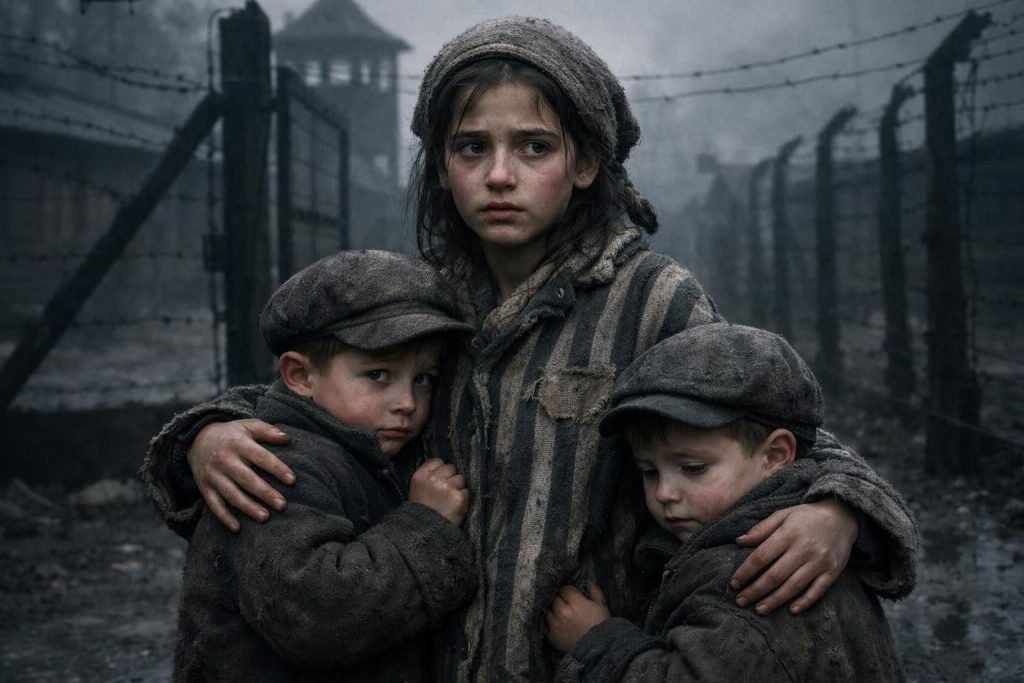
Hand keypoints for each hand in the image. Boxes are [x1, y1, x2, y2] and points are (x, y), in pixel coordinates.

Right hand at [188, 419, 292, 532]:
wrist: (197, 439)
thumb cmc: (232, 434)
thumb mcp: (248, 425)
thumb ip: (267, 430)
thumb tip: (286, 438)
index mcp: (238, 443)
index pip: (261, 457)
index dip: (277, 469)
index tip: (292, 480)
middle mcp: (224, 460)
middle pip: (247, 479)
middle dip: (265, 493)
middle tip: (283, 505)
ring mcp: (213, 475)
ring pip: (231, 494)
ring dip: (248, 507)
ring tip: (265, 517)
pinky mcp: (205, 487)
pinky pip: (214, 505)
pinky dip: (224, 517)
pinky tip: (237, 528)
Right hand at [409, 458, 468, 525]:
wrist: (426, 532)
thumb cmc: (422, 511)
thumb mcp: (417, 490)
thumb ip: (428, 476)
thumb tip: (443, 466)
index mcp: (420, 476)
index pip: (437, 461)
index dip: (440, 470)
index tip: (439, 479)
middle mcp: (434, 479)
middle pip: (451, 468)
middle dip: (451, 477)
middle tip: (446, 491)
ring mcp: (447, 487)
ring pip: (461, 478)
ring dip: (459, 487)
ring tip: (450, 500)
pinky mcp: (459, 497)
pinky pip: (466, 491)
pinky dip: (463, 499)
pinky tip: (455, 506)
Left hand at [545, 582, 610, 652]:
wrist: (598, 651)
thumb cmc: (601, 627)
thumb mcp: (602, 606)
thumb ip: (594, 591)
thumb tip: (588, 580)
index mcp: (576, 602)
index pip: (564, 589)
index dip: (568, 591)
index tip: (570, 594)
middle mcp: (563, 611)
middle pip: (555, 598)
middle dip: (559, 599)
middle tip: (564, 603)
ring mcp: (555, 624)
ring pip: (547, 610)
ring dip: (552, 610)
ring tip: (558, 613)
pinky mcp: (551, 636)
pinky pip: (544, 624)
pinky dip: (548, 622)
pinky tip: (554, 622)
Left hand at [730, 498, 857, 614]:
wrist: (842, 517)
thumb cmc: (806, 516)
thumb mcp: (783, 514)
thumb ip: (761, 528)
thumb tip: (739, 541)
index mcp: (788, 533)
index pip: (761, 556)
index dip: (746, 572)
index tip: (734, 584)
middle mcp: (804, 549)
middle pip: (775, 575)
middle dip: (756, 590)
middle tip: (741, 601)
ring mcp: (820, 562)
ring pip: (794, 586)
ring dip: (775, 600)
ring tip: (759, 609)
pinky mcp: (833, 572)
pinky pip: (818, 591)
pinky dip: (805, 602)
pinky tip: (791, 611)